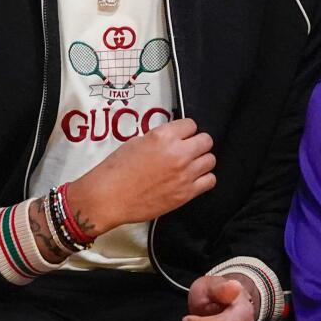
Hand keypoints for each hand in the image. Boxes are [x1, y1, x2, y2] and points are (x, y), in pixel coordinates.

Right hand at [66, 118, 214, 238]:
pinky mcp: (186, 193)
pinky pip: (210, 181)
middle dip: (197, 143)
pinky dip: (203, 179)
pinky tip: (192, 179)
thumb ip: (158, 139)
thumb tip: (171, 139)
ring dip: (201, 160)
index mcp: (163, 137)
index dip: (185, 130)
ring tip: (190, 165)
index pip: (191, 124)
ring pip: (210, 160)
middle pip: (206, 141)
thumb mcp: (135, 142)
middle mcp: (178, 153)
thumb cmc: (116, 170)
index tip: (182, 135)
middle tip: (188, 149)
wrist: (109, 196)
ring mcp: (184, 174)